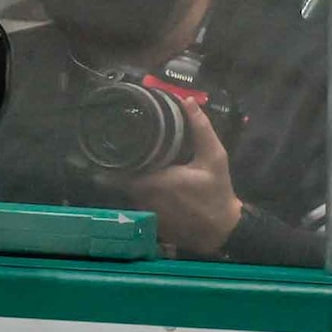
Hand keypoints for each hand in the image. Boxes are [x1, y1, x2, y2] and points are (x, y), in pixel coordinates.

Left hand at [122, 103, 242, 257]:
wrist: (221, 230)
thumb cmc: (216, 192)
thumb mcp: (214, 158)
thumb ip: (201, 129)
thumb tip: (188, 101)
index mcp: (154, 181)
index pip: (121, 168)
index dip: (113, 158)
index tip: (110, 145)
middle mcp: (144, 197)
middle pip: (122, 177)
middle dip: (121, 165)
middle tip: (121, 148)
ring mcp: (145, 211)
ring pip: (128, 191)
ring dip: (129, 179)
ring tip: (130, 162)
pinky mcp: (150, 221)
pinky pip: (137, 202)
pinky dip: (138, 192)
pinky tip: (147, 183)